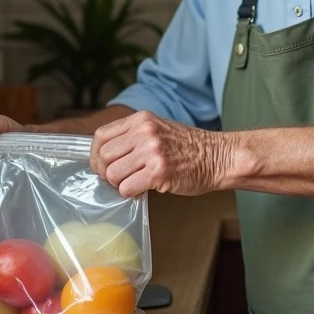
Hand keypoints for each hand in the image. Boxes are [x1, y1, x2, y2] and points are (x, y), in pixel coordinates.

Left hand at [91, 111, 231, 197]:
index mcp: (141, 120)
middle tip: (119, 179)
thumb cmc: (188, 148)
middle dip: (106, 173)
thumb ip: (132, 136)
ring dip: (120, 184)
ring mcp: (152, 151)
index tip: (102, 166)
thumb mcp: (157, 129)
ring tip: (134, 183)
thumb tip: (104, 155)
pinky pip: (128, 188)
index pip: (101, 136)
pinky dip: (131, 193)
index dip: (96, 155)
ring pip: (113, 174)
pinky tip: (144, 189)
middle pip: (103, 156)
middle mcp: (145, 132)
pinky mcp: (160, 172)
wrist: (217, 157)